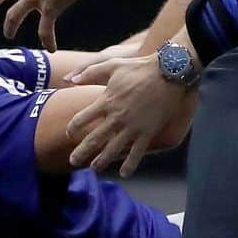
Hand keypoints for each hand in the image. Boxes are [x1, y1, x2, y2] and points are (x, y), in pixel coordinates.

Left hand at [65, 55, 191, 176]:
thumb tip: (68, 79)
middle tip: (73, 161)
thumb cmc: (140, 67)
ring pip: (112, 149)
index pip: (81, 119)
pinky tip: (124, 173)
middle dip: (81, 152)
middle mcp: (116, 117)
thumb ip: (89, 72)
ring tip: (94, 168)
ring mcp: (132, 126)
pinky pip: (137, 152)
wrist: (168, 73)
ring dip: (101, 161)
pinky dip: (130, 164)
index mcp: (106, 101)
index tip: (69, 134)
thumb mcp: (112, 65)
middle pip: (93, 140)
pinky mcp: (148, 131)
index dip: (72, 128)